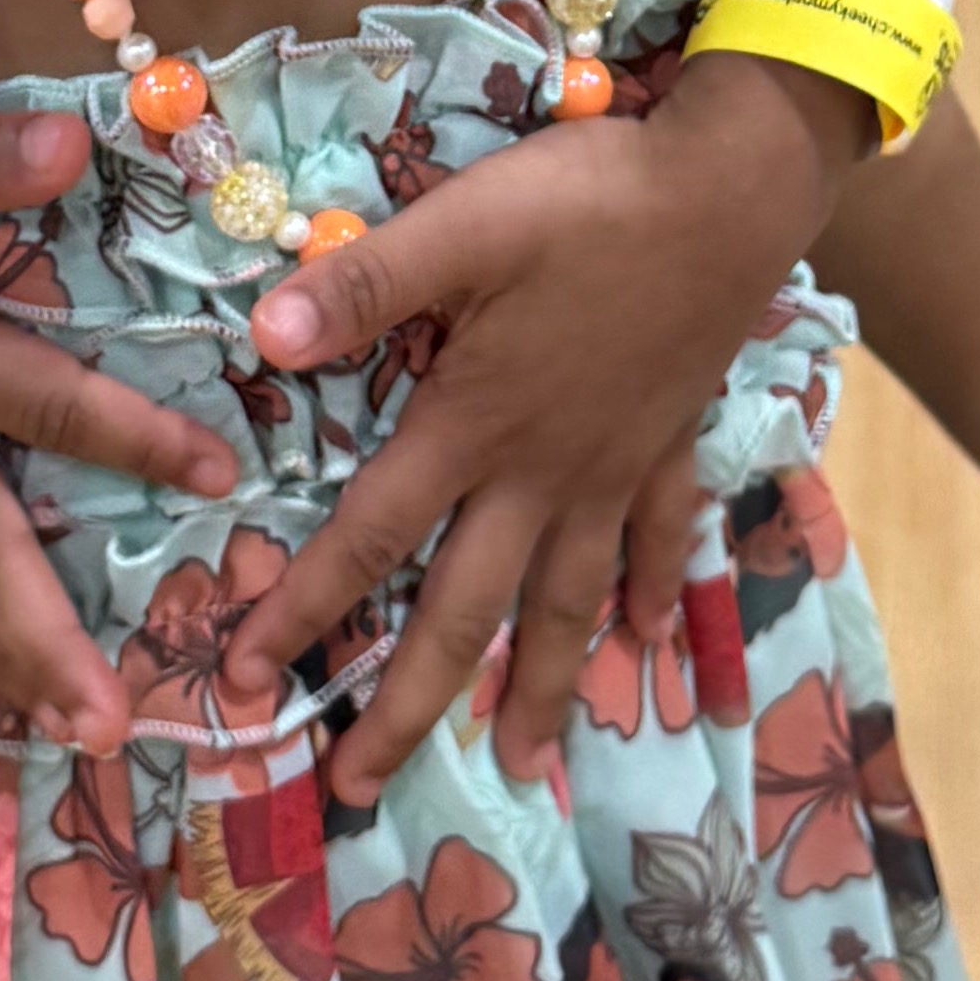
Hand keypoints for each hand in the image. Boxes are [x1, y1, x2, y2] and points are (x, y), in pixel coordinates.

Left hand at [240, 53, 852, 799]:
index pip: (370, 539)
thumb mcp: (467, 224)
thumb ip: (367, 282)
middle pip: (464, 612)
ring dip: (535, 687)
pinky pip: (658, 539)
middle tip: (362, 789)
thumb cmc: (592, 203)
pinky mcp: (669, 442)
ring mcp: (612, 469)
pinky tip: (646, 642)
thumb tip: (264, 337)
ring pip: (565, 603)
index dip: (303, 611)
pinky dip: (653, 595)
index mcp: (474, 426)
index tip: (247, 685)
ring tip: (522, 767)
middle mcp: (540, 473)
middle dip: (407, 706)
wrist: (732, 191)